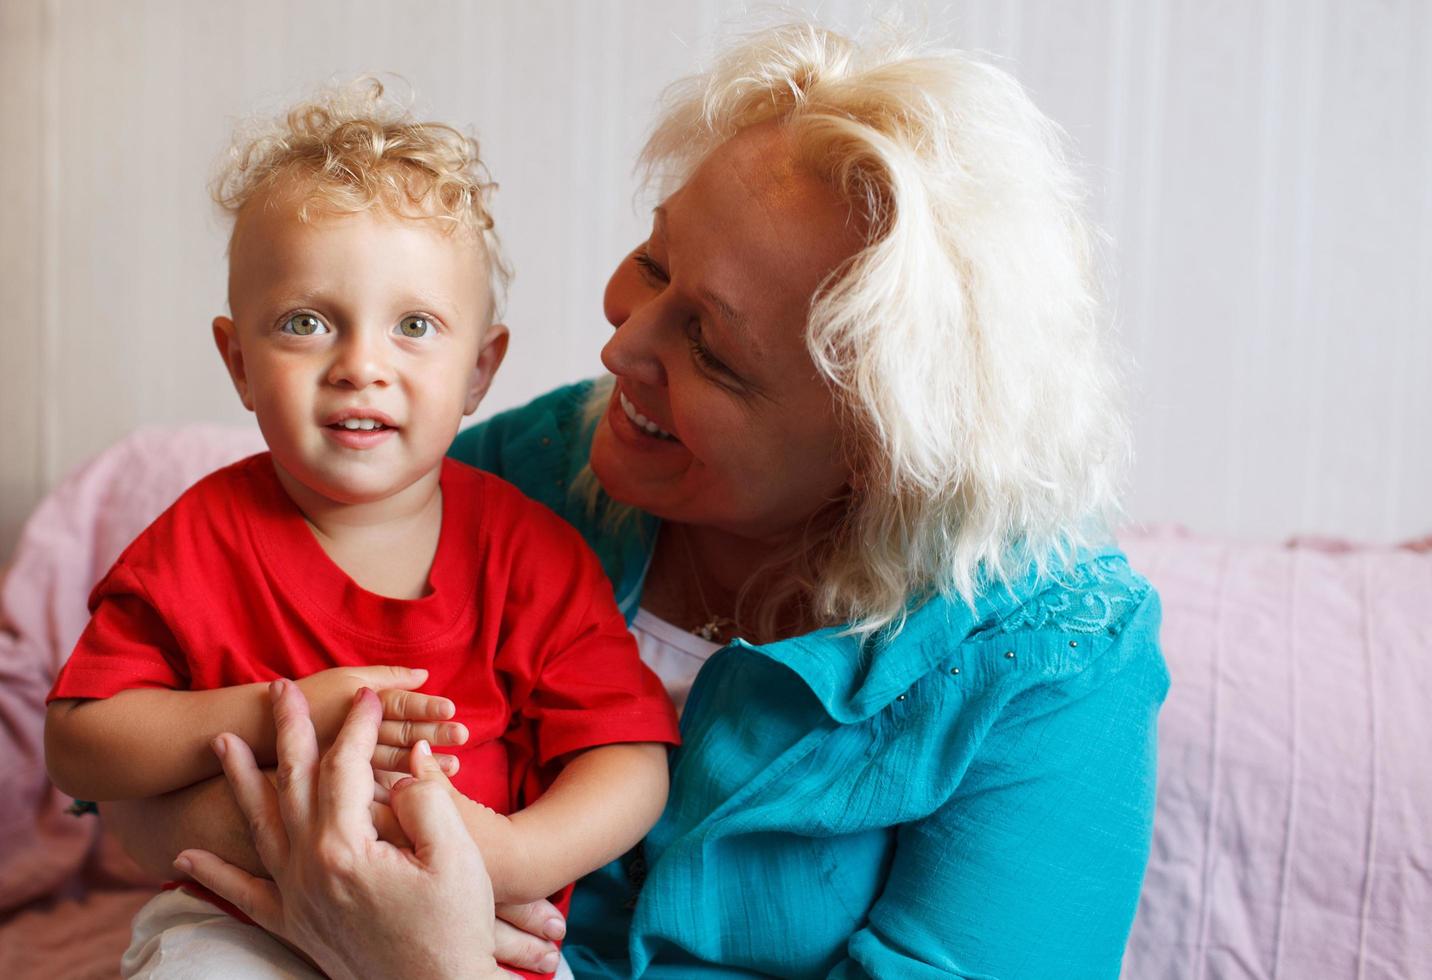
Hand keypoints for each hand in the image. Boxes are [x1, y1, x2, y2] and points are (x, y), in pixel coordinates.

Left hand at [174, 679, 506, 979]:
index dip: (356, 725)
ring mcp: (297, 898)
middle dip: (288, 731)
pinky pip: (243, 895)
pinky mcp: (294, 925)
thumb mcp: (457, 857)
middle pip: (293, 783)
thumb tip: (406, 764)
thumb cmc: (456, 925)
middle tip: (279, 688)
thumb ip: (426, 802)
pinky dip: (211, 876)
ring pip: (259, 827)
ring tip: (222, 743)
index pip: (345, 767)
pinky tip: (183, 859)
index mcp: (347, 848)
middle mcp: (310, 869)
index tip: (368, 695)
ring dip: (241, 782)